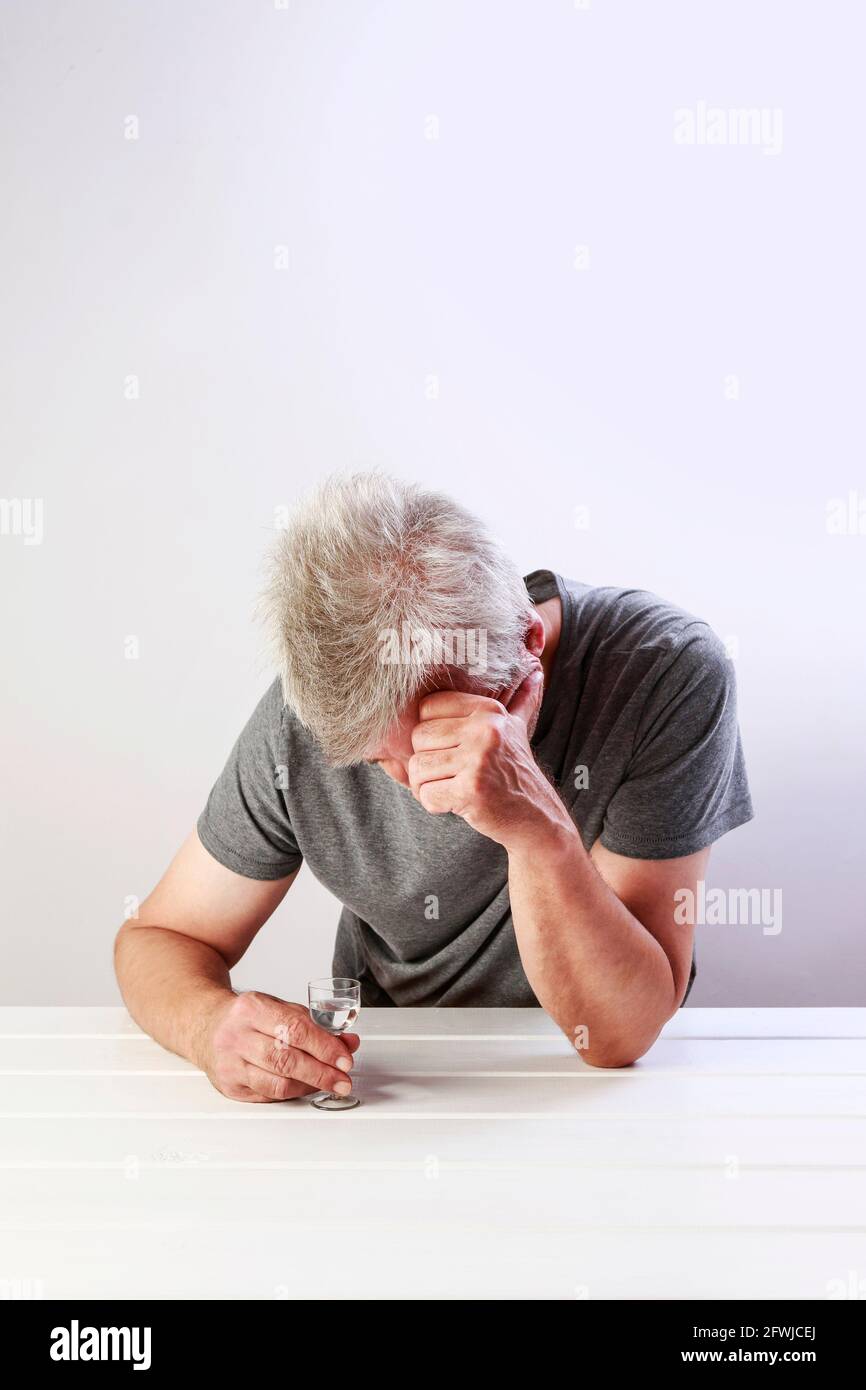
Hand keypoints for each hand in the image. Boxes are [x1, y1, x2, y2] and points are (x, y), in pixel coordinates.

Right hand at [198, 990, 359, 1102]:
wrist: (204, 1026)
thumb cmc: (246, 1017)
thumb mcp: (278, 1008)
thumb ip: (314, 1024)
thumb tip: (348, 1042)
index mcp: (251, 1009)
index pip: (294, 1029)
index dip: (324, 1046)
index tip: (345, 1058)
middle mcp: (237, 1037)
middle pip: (286, 1060)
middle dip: (321, 1072)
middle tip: (343, 1079)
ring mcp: (230, 1064)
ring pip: (277, 1083)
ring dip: (309, 1086)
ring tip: (330, 1084)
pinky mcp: (229, 1086)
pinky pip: (268, 1095)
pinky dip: (292, 1092)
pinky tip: (306, 1086)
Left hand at [407, 669, 573, 850]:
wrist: (536, 817)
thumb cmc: (516, 773)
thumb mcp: (517, 730)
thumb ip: (521, 700)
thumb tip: (535, 670)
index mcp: (488, 710)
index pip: (428, 707)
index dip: (430, 733)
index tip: (449, 749)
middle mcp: (485, 730)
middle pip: (419, 737)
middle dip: (426, 761)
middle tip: (448, 774)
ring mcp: (478, 759)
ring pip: (418, 767)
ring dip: (427, 785)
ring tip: (451, 788)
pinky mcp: (471, 790)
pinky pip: (426, 793)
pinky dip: (434, 804)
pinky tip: (455, 804)